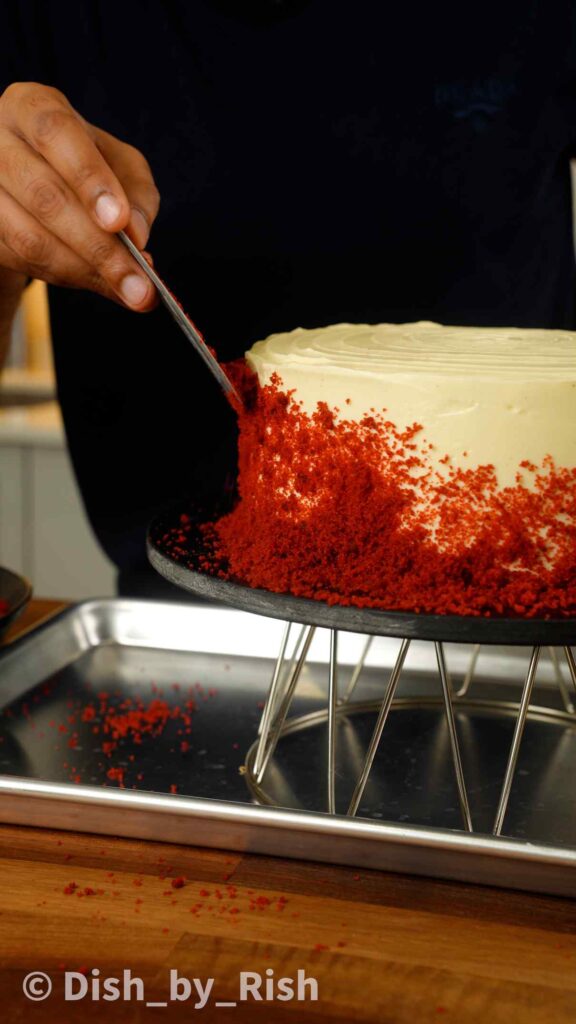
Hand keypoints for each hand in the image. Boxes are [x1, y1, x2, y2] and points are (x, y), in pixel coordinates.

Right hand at [0, 82, 159, 309]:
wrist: (30, 180)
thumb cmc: (82, 164)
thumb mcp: (120, 165)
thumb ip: (137, 195)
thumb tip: (136, 236)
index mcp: (32, 106)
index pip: (55, 134)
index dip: (89, 180)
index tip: (119, 222)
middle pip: (44, 196)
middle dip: (99, 248)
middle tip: (140, 285)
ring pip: (29, 239)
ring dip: (84, 273)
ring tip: (130, 291)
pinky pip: (23, 262)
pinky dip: (67, 279)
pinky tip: (99, 283)